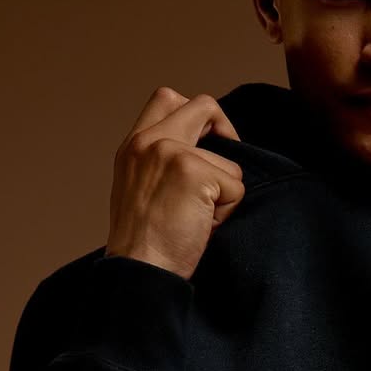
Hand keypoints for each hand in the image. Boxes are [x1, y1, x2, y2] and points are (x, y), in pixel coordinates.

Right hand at [105, 86, 244, 280]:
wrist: (139, 271)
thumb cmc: (143, 244)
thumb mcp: (139, 188)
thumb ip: (160, 162)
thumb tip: (204, 153)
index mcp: (133, 145)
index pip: (167, 99)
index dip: (196, 115)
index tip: (207, 141)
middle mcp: (149, 141)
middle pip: (203, 106)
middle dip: (226, 131)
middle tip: (224, 170)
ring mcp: (172, 152)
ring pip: (229, 162)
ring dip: (223, 194)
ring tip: (198, 219)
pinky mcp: (195, 173)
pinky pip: (236, 187)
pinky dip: (226, 212)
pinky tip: (202, 227)